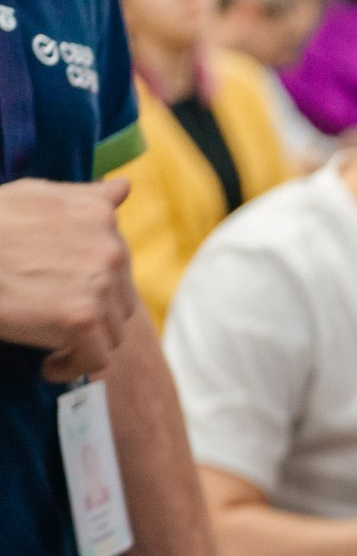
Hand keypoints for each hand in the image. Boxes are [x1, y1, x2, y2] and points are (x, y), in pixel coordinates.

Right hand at [0, 177, 136, 379]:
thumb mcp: (34, 195)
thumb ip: (83, 197)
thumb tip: (122, 188)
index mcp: (100, 218)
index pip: (117, 265)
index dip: (94, 287)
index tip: (68, 297)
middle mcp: (110, 250)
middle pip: (120, 301)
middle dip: (94, 315)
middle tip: (55, 322)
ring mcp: (99, 286)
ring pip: (111, 331)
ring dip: (84, 342)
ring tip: (49, 343)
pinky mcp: (82, 320)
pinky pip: (96, 358)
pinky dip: (72, 367)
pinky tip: (48, 365)